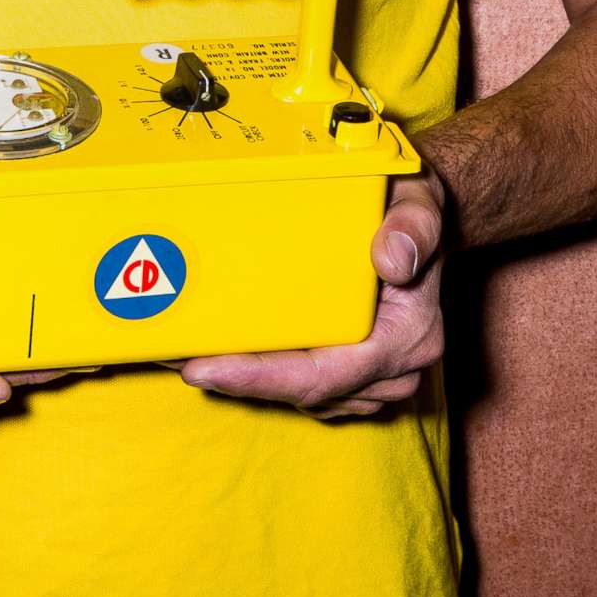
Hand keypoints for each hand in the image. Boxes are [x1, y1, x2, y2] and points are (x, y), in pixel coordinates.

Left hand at [178, 172, 447, 420]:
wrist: (422, 223)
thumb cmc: (413, 208)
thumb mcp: (420, 200)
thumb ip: (412, 225)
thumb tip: (392, 260)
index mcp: (408, 336)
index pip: (324, 374)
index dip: (260, 378)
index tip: (204, 369)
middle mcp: (395, 369)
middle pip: (303, 393)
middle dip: (238, 380)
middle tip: (174, 357)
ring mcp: (377, 379)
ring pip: (301, 396)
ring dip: (247, 380)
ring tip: (187, 352)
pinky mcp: (357, 375)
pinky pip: (306, 386)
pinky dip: (265, 373)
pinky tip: (223, 351)